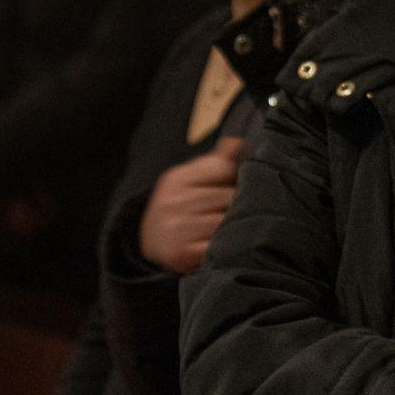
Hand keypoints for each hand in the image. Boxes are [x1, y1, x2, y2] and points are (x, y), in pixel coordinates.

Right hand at [139, 137, 244, 273]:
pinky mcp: (181, 253)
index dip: (239, 177)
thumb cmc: (181, 208)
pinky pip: (219, 245)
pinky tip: (224, 244)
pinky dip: (227, 246)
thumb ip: (218, 162)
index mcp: (176, 179)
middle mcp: (172, 201)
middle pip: (229, 196)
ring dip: (236, 226)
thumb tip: (241, 141)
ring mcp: (175, 228)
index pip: (222, 168)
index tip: (243, 184)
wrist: (151, 245)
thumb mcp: (192, 180)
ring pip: (227, 221)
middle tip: (243, 211)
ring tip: (233, 228)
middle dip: (240, 203)